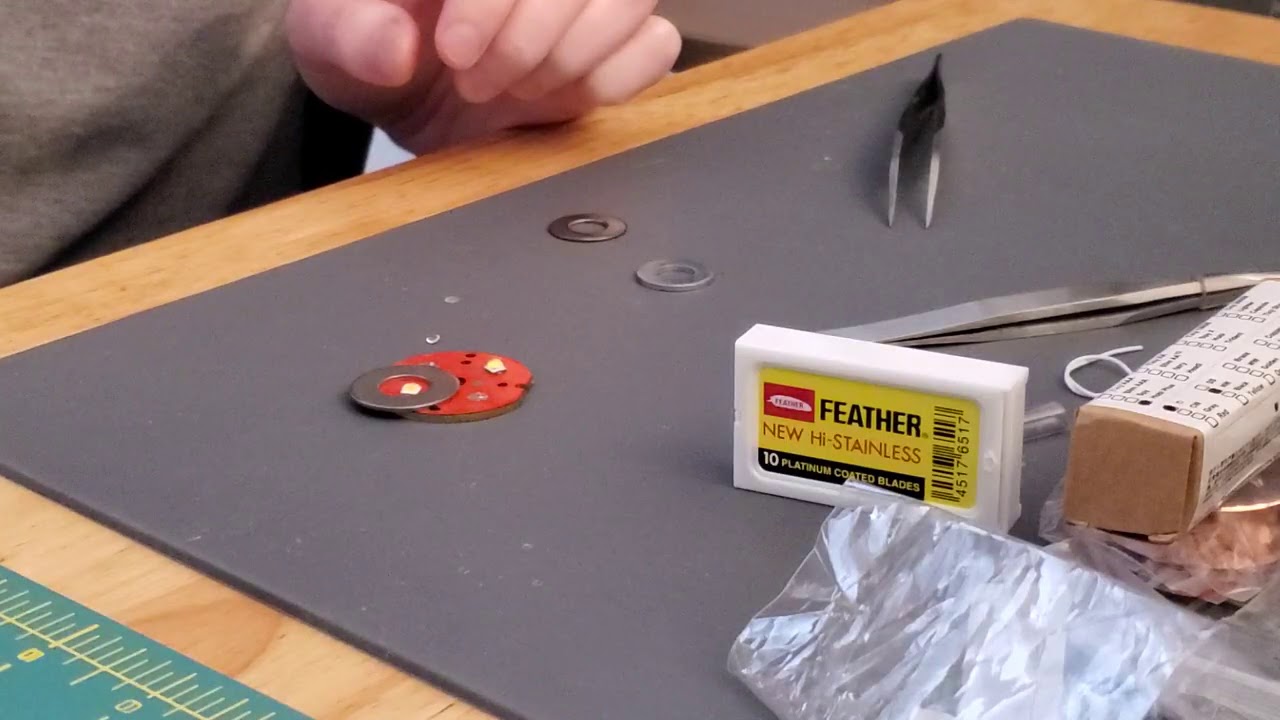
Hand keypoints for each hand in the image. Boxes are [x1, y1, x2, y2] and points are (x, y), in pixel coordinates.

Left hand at [285, 0, 681, 153]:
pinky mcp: (614, 48)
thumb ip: (346, 35)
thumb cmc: (366, 46)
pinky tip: (560, 97)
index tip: (454, 50)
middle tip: (475, 80)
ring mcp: (584, 1)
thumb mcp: (328, 39)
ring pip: (633, 0)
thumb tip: (393, 48)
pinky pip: (656, 46)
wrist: (400, 96)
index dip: (495, 1)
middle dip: (532, 35)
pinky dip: (614, 79)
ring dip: (573, 57)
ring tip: (516, 90)